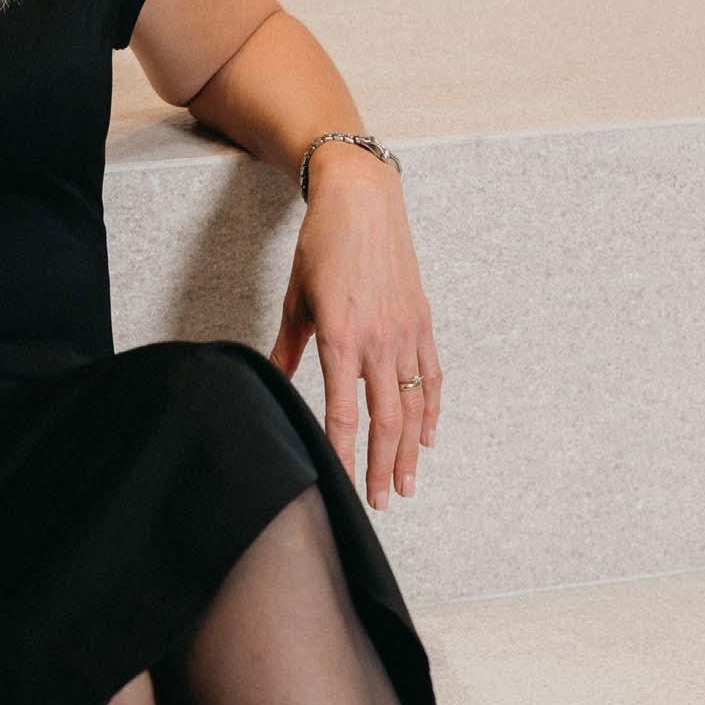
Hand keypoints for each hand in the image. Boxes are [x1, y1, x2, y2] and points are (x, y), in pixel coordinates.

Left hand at [268, 151, 442, 507]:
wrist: (363, 201)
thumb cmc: (322, 246)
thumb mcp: (296, 300)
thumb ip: (286, 349)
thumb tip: (271, 385)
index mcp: (342, 338)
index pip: (343, 413)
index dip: (343, 455)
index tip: (342, 487)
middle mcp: (380, 341)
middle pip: (386, 420)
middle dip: (383, 467)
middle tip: (383, 503)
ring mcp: (406, 333)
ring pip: (414, 406)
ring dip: (410, 451)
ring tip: (407, 485)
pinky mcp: (422, 322)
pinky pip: (432, 377)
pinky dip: (432, 410)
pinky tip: (428, 438)